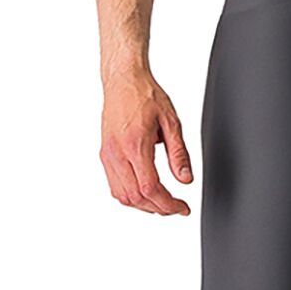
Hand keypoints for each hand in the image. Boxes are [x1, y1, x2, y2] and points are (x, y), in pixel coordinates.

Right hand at [100, 70, 193, 214]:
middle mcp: (117, 153)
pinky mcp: (104, 154)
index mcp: (135, 145)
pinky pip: (114, 185)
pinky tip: (144, 192)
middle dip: (158, 208)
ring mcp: (107, 155)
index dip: (168, 205)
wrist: (123, 80)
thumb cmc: (146, 95)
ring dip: (143, 206)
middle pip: (135, 198)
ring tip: (162, 203)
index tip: (182, 208)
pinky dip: (130, 196)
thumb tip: (186, 179)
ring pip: (122, 196)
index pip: (150, 188)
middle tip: (176, 208)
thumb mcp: (171, 122)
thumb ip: (179, 153)